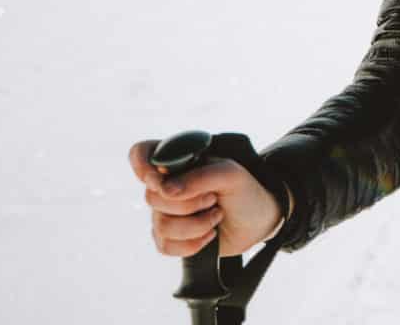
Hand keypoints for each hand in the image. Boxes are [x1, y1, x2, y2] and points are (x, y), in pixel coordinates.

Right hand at [128, 139, 285, 258]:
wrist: (258, 222)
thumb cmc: (245, 191)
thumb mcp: (230, 174)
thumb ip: (199, 177)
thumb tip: (166, 190)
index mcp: (178, 162)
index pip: (141, 153)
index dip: (142, 166)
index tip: (161, 180)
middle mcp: (166, 186)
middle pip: (152, 197)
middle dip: (188, 204)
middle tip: (214, 199)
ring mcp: (166, 213)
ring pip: (161, 226)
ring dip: (196, 225)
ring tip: (216, 216)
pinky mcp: (171, 238)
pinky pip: (165, 246)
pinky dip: (191, 244)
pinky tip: (210, 235)